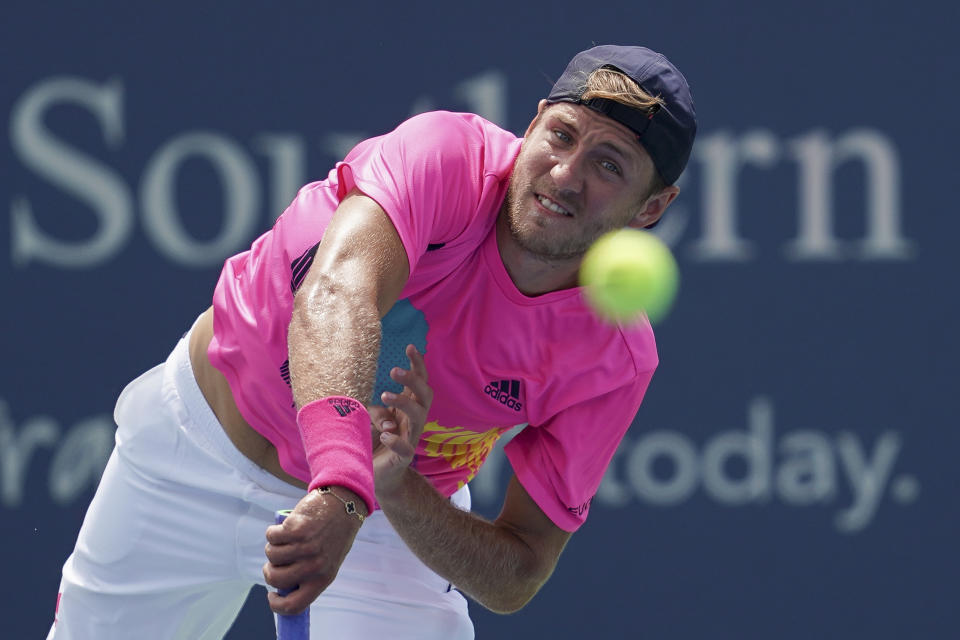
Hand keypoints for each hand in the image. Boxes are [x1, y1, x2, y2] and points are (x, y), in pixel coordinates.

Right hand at [262, 485, 365, 614]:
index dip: (277, 605)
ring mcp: (305, 548)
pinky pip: (272, 536)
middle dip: (269, 570)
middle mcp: (314, 566)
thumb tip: (283, 588)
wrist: (343, 506)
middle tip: (273, 562)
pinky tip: (285, 527)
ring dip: (272, 547)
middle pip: (275, 579)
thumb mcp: (327, 562)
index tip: (272, 596)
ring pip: (271, 555)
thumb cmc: (332, 536)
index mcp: (323, 579)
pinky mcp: (296, 530)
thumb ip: (309, 576)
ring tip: (284, 539)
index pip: (294, 605)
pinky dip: (273, 531)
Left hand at [369, 344, 432, 496]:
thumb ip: (376, 410)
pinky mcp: (403, 458)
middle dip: (413, 379)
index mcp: (407, 408)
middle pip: (424, 395)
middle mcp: (413, 420)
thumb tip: (385, 412)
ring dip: (403, 402)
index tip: (410, 346)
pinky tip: (386, 435)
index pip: (418, 382)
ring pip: (418, 416)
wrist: (376, 477)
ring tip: (384, 394)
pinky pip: (406, 448)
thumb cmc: (374, 442)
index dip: (417, 365)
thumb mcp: (371, 420)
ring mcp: (410, 438)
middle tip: (394, 370)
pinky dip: (396, 440)